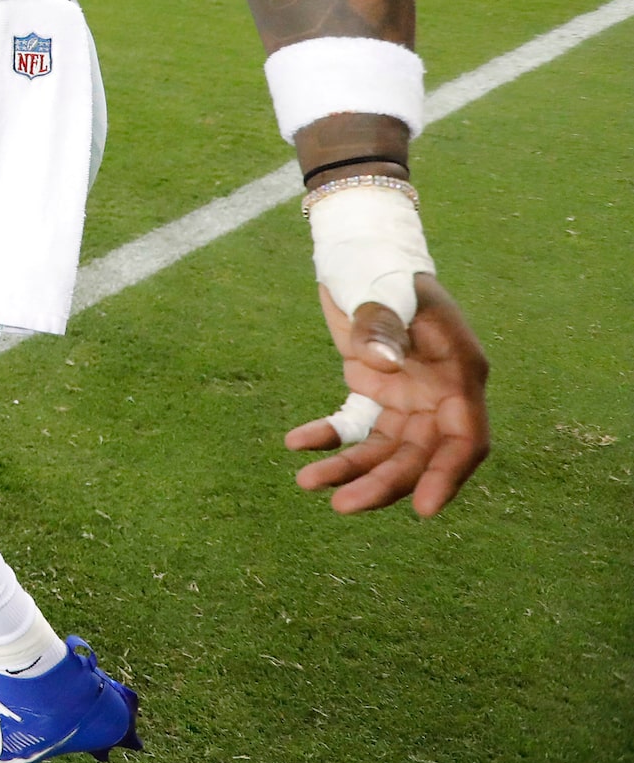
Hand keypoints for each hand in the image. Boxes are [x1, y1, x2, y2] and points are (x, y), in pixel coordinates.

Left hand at [286, 277, 489, 515]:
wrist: (361, 253)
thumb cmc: (382, 269)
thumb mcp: (385, 292)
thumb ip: (382, 327)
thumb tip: (380, 364)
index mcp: (460, 371)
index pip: (465, 438)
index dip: (447, 476)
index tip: (422, 509)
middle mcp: (441, 392)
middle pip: (420, 454)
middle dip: (383, 483)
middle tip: (341, 505)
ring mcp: (410, 394)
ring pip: (386, 448)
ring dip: (351, 469)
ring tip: (306, 483)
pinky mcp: (376, 391)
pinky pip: (354, 426)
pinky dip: (327, 436)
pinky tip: (296, 443)